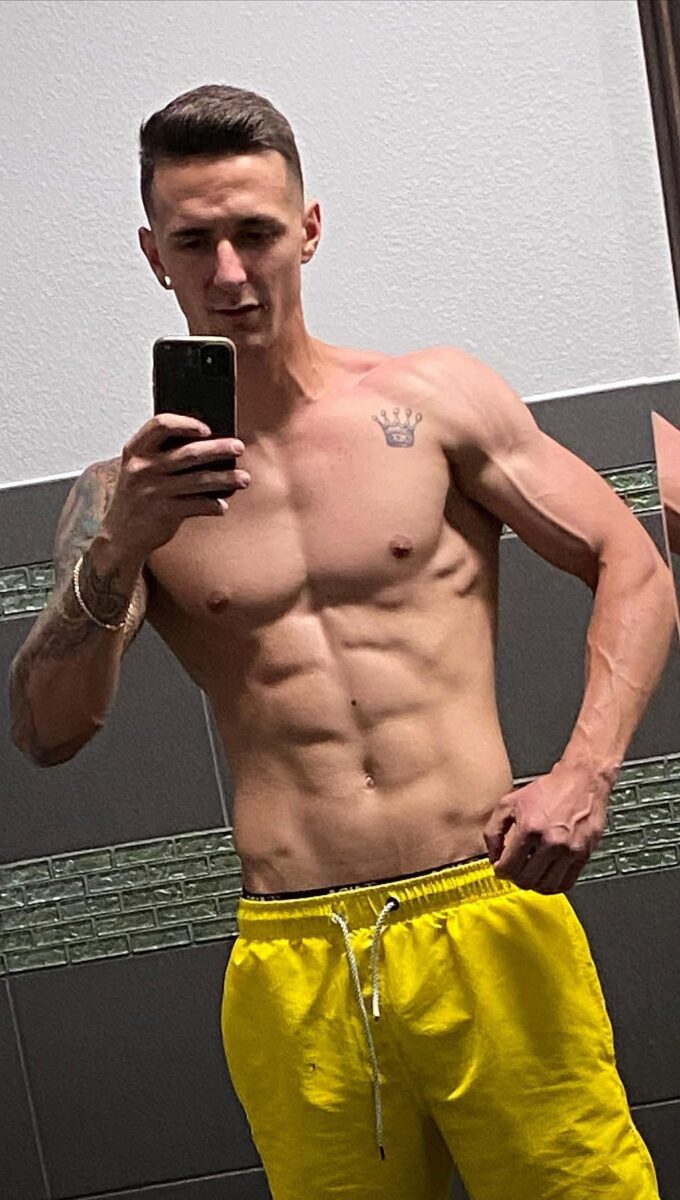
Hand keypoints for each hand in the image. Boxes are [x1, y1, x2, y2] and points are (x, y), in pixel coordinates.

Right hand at [101, 413, 250, 560]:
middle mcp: (142, 469)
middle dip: (218, 449)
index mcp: (135, 450)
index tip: (207, 428)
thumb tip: (208, 444)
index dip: (186, 423)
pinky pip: (197, 505)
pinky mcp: (164, 512)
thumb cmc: (137, 497)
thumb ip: (162, 455)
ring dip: (225, 479)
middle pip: (188, 453)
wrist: (120, 536)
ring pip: (199, 480)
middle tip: (238, 447)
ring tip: (244, 479)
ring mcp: (153, 491)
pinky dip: (213, 506)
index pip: (160, 425)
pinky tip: (222, 506)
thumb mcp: (139, 470)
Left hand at [483, 762, 609, 892]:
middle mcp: (551, 842)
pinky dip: (553, 885)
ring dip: (534, 884)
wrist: (581, 781)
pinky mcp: (584, 855)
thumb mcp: (509, 802)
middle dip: (515, 878)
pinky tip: (546, 875)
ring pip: (546, 886)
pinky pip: (566, 883)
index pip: (509, 867)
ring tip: (530, 874)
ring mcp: (569, 850)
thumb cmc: (548, 789)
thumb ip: (493, 830)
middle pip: (527, 880)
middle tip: (514, 871)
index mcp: (530, 828)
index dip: (501, 871)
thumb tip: (493, 855)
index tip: (501, 868)